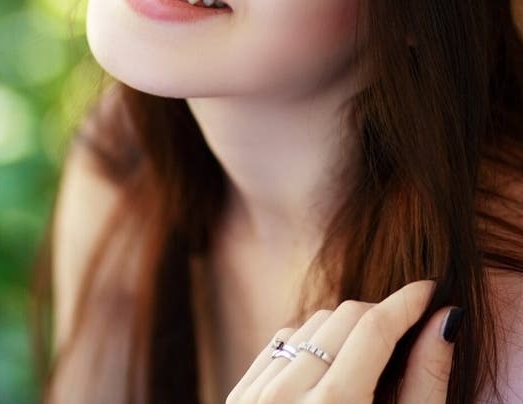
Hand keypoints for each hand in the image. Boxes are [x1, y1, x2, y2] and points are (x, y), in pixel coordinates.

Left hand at [226, 280, 460, 402]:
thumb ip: (424, 384)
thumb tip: (444, 322)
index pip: (374, 329)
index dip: (407, 303)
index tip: (431, 289)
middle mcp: (285, 398)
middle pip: (343, 319)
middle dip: (380, 315)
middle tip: (407, 328)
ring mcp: (254, 396)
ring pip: (310, 326)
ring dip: (345, 329)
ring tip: (370, 355)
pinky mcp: (238, 399)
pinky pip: (281, 343)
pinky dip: (310, 343)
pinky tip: (330, 363)